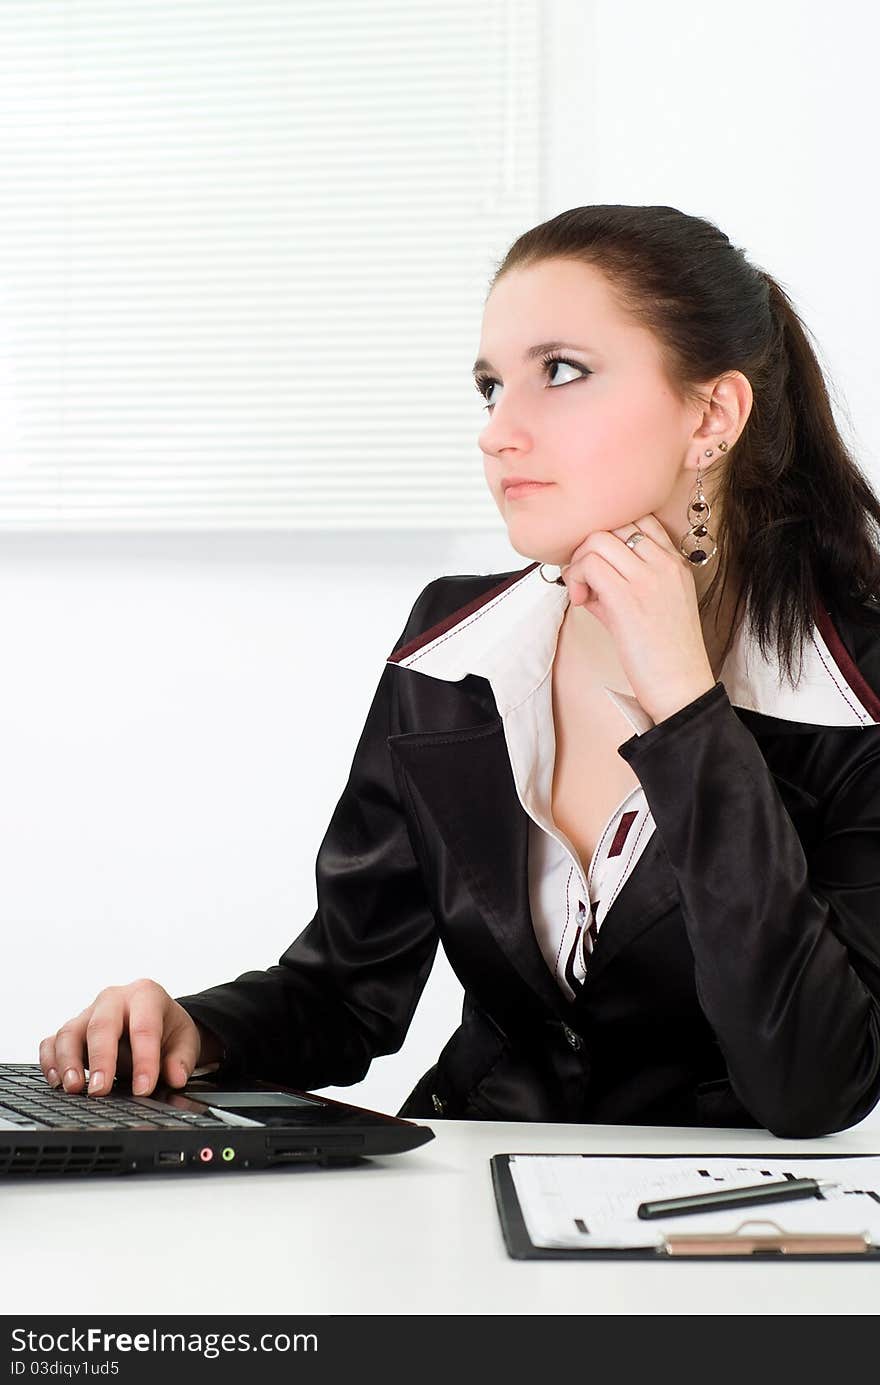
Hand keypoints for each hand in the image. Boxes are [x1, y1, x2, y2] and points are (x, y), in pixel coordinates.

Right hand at [38, 978, 217, 1097]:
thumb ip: (182, 1059)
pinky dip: (50, 1062)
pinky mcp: (72, 1030)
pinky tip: (57, 1082)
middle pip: (101, 1026)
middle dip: (101, 1059)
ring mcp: (88, 1013)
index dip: (144, 1060)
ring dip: (68, 1062)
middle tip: (101, 1090)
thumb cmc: (168, 1029)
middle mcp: (113, 999)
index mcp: (146, 995)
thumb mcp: (185, 1040)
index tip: (143, 1089)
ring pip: (70, 1032)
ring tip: (74, 1088)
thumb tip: (176, 1077)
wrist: (155, 1021)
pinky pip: (52, 1042)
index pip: (144, 1027)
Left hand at [559, 512, 716, 723]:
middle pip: (614, 524)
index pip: (639, 519)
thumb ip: (621, 585)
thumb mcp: (651, 608)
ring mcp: (648, 578)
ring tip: (582, 593)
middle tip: (585, 580)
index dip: (610, 536)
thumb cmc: (666, 654)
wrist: (682, 686)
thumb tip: (585, 578)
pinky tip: (581, 602)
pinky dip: (576, 578)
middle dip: (588, 548)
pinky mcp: (628, 598)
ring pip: (597, 540)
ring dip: (579, 563)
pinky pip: (589, 565)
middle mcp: (664, 564)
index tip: (602, 565)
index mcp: (674, 563)